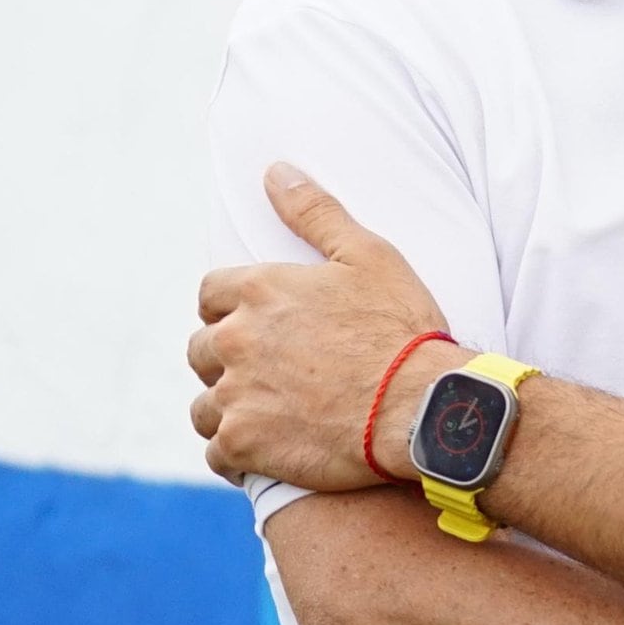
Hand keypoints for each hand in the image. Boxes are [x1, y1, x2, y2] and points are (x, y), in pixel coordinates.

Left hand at [189, 164, 455, 489]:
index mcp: (260, 290)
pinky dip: (239, 452)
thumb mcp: (369, 255)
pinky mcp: (243, 445)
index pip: (211, 294)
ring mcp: (235, 396)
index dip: (236, 307)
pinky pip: (217, 452)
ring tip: (276, 411)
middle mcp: (236, 341)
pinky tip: (273, 447)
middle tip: (278, 370)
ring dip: (232, 407)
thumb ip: (315, 212)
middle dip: (230, 358)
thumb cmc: (401, 326)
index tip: (266, 323)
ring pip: (205, 405)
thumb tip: (275, 172)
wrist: (422, 405)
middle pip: (201, 350)